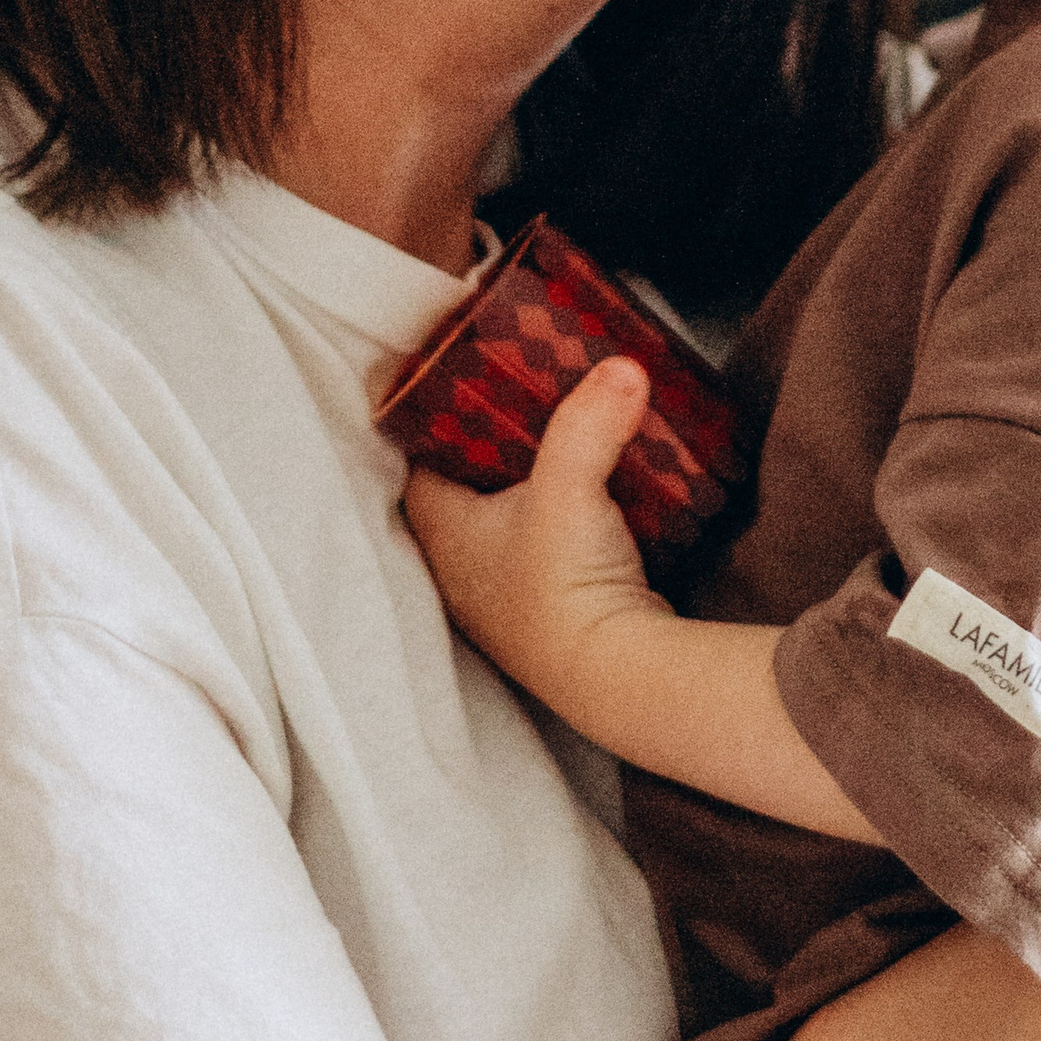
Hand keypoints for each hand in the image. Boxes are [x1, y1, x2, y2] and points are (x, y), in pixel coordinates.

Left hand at [402, 357, 664, 716]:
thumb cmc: (563, 584)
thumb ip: (589, 421)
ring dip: (530, 491)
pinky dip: (563, 524)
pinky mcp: (552, 613)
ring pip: (506, 524)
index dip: (441, 422)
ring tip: (565, 445)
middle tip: (530, 407)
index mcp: (442, 533)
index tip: (472, 386)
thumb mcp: (570, 486)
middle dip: (493, 451)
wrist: (616, 673)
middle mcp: (461, 570)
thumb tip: (621, 367)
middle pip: (466, 491)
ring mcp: (505, 597)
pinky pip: (545, 551)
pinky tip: (593, 503)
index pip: (420, 463)